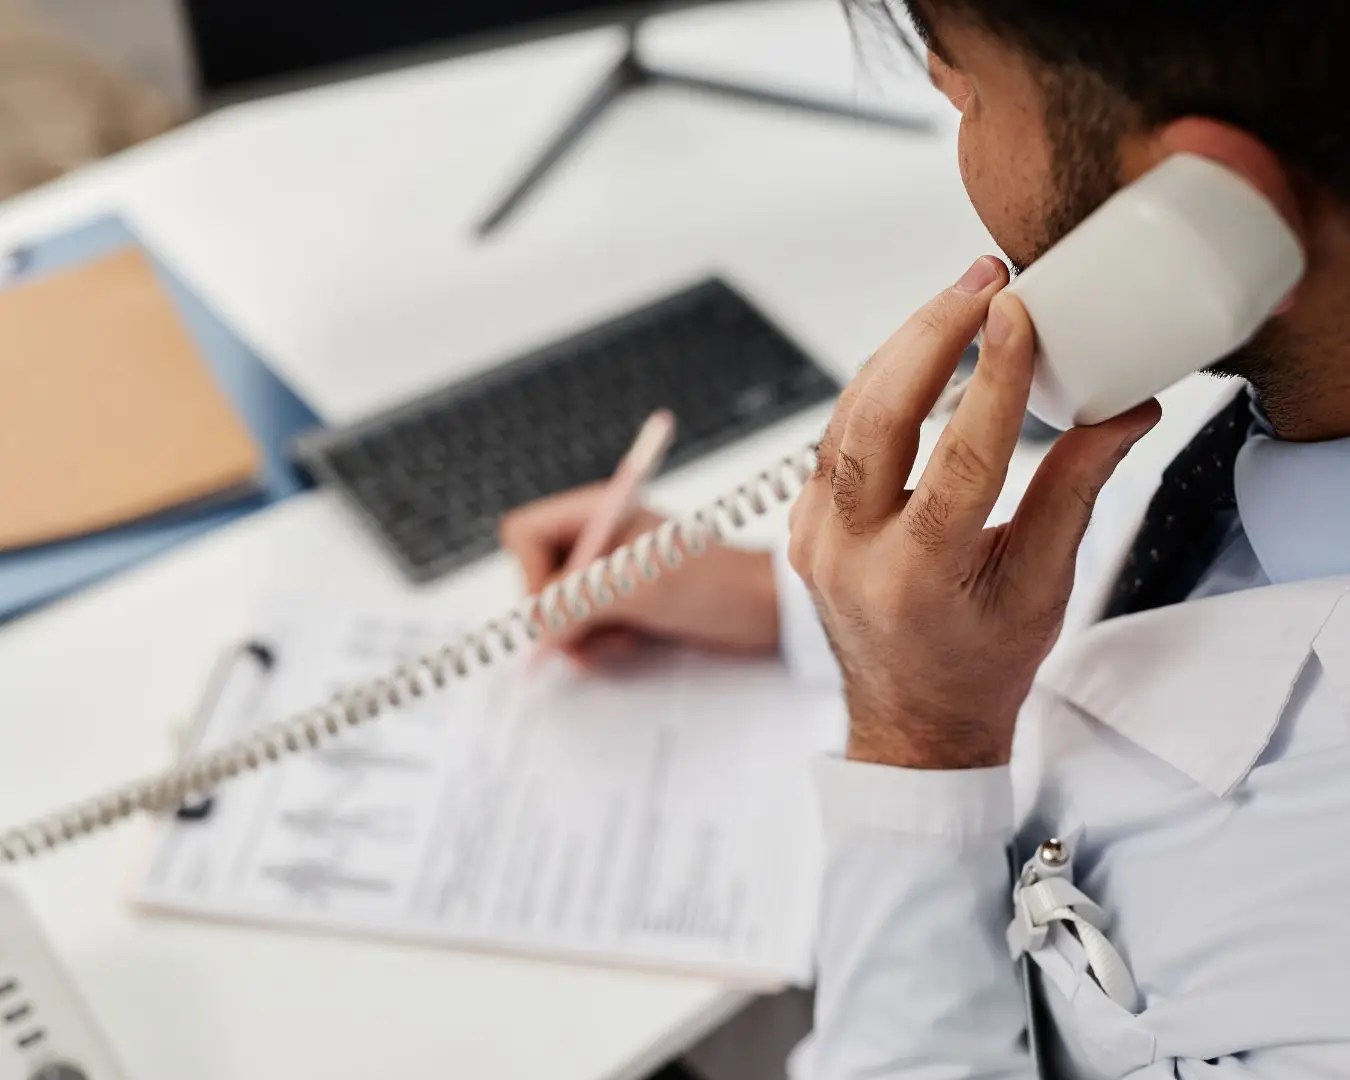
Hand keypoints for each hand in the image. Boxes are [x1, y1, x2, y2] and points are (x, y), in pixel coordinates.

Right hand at [500, 484, 779, 665]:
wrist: (768, 610)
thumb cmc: (715, 584)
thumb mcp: (641, 589)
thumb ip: (582, 601)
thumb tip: (539, 628)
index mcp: (598, 512)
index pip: (524, 535)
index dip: (533, 576)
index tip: (563, 607)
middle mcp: (598, 539)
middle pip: (537, 577)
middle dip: (559, 615)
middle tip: (589, 636)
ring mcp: (611, 573)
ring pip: (559, 610)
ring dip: (580, 636)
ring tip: (619, 642)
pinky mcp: (625, 604)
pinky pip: (585, 629)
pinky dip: (598, 645)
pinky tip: (629, 645)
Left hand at [788, 256, 1159, 768]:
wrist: (912, 717)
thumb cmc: (981, 663)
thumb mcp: (1041, 586)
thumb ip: (1077, 491)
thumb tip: (1126, 407)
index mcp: (915, 579)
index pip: (959, 460)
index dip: (992, 379)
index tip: (1017, 311)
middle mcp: (848, 554)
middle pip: (877, 418)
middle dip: (931, 334)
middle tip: (984, 280)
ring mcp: (814, 537)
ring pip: (848, 416)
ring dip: (902, 350)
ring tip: (960, 300)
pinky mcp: (806, 522)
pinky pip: (836, 438)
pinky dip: (878, 388)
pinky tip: (918, 353)